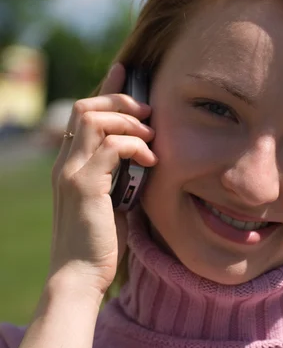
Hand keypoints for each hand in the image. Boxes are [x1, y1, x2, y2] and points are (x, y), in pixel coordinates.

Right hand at [48, 63, 156, 301]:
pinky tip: (150, 161)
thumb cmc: (99, 243)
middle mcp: (66, 163)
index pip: (83, 115)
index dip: (105, 90)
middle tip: (149, 111)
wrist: (79, 276)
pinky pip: (111, 147)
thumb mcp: (112, 202)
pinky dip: (135, 147)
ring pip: (96, 121)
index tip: (124, 71)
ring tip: (151, 138)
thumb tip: (145, 159)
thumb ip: (120, 177)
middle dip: (120, 101)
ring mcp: (72, 172)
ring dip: (130, 122)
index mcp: (70, 165)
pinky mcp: (86, 185)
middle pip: (86, 108)